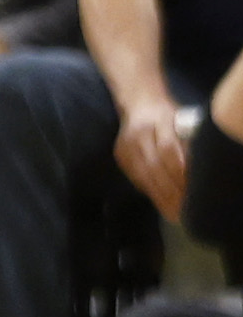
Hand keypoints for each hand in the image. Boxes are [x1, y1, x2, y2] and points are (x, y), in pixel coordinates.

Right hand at [117, 95, 190, 220]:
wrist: (138, 103)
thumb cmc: (168, 115)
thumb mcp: (181, 124)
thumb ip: (187, 146)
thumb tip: (196, 174)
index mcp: (156, 123)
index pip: (168, 150)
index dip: (179, 172)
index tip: (191, 192)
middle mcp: (138, 135)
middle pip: (154, 167)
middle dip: (170, 192)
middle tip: (184, 212)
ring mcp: (125, 145)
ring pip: (143, 175)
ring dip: (159, 197)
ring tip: (173, 213)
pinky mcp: (120, 155)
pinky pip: (136, 177)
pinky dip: (149, 191)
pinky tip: (160, 202)